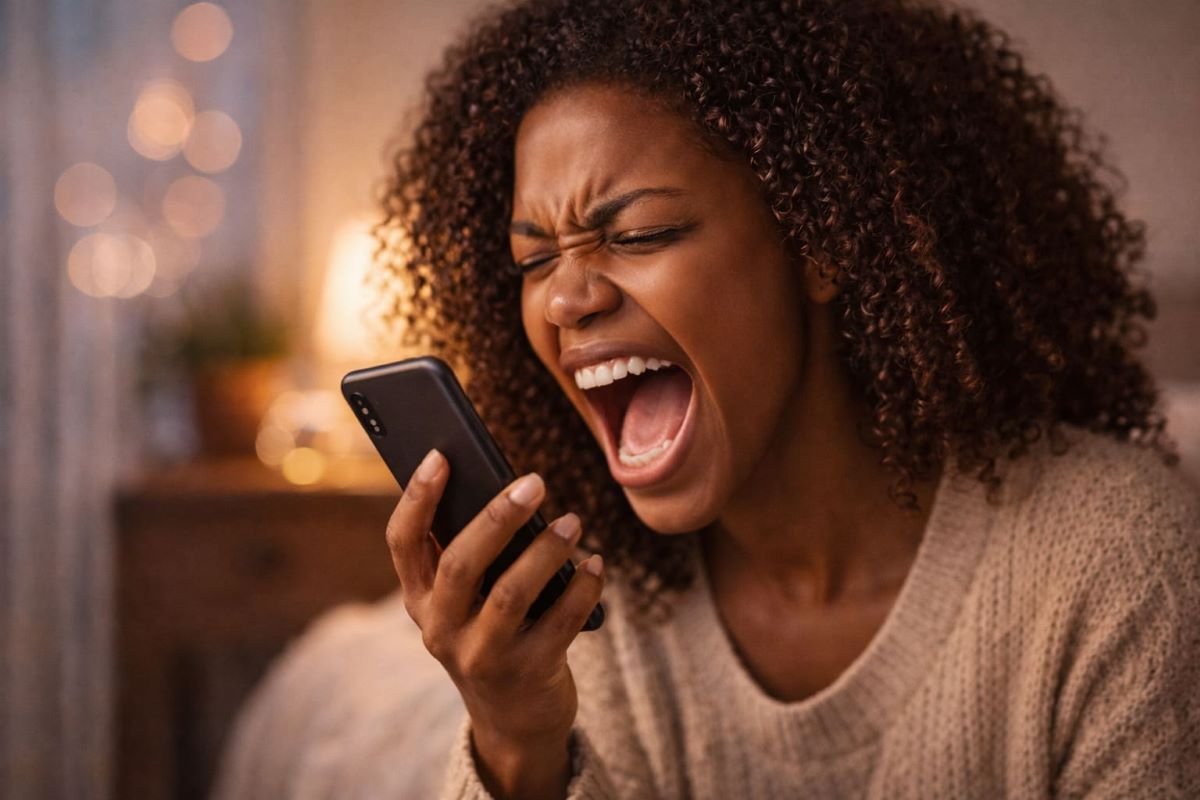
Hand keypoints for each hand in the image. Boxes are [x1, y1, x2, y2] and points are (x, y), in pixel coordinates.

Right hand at [385, 448, 604, 798]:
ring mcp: (482, 655)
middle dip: (497, 518)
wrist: (515, 721)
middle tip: (534, 482)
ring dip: (546, 550)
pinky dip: (582, 587)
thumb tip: (508, 489)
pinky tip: (595, 564)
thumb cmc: (493, 636)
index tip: (441, 455)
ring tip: (572, 521)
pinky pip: (560, 621)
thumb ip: (474, 555)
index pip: (403, 542)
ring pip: (511, 593)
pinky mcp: (528, 673)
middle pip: (460, 563)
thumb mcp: (467, 603)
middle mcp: (441, 629)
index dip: (417, 497)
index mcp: (419, 600)